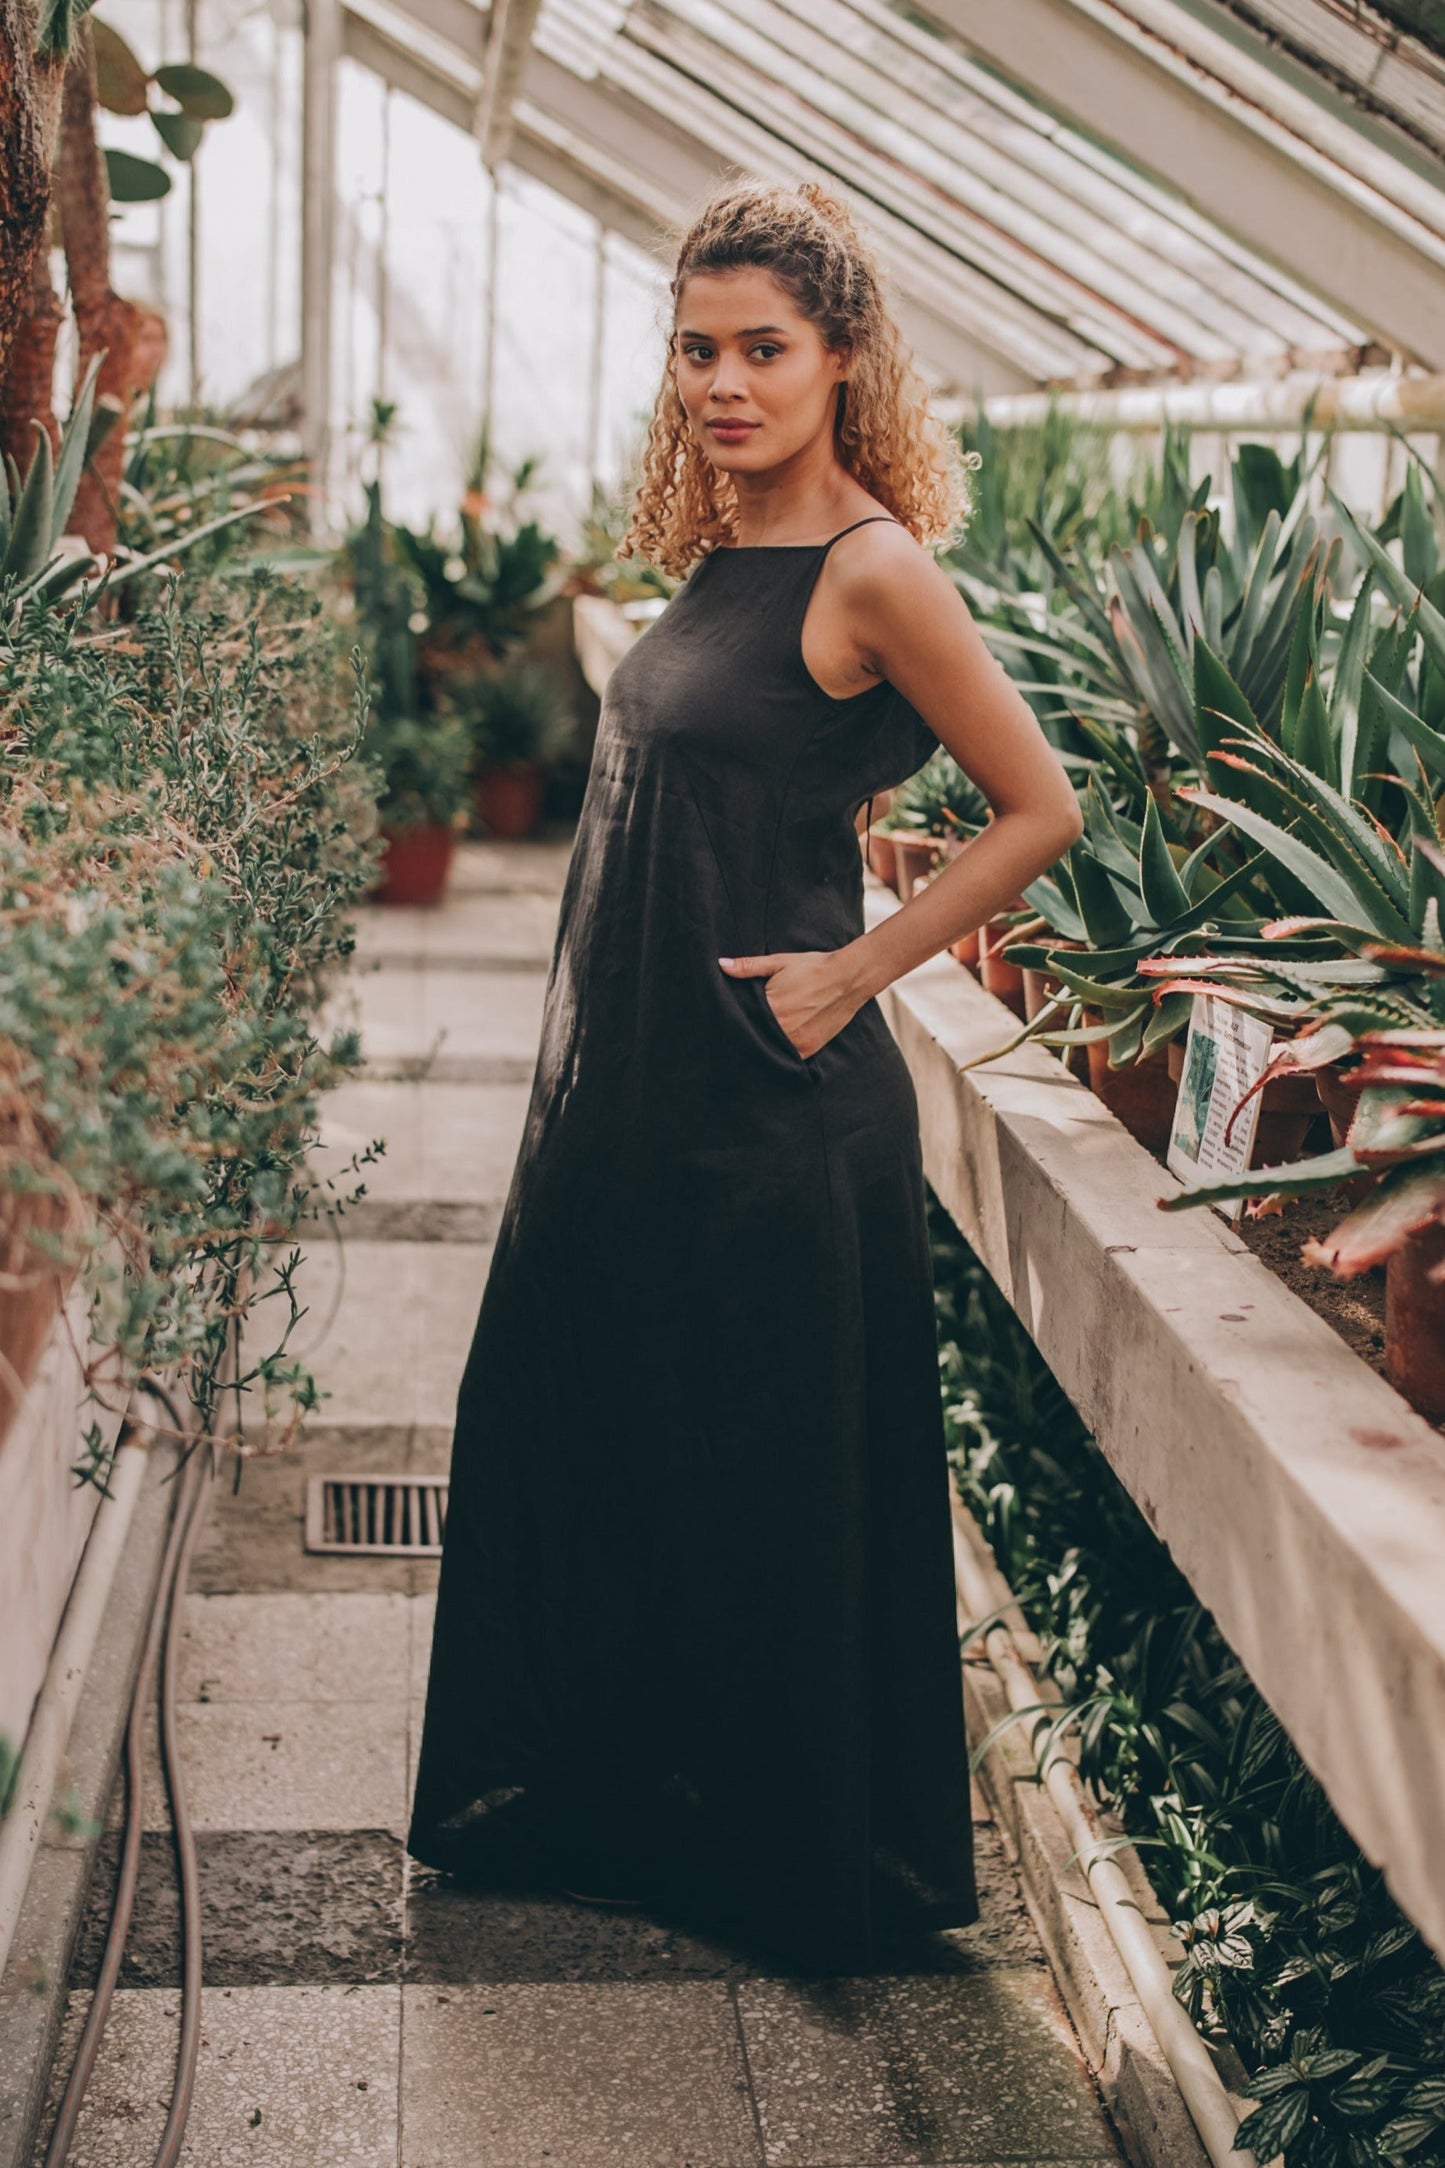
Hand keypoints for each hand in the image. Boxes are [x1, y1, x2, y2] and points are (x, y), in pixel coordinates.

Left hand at [717, 949, 864, 1058]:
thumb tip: (721, 964)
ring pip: (768, 1049)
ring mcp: (796, 1041)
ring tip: (756, 1038)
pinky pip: (786, 1057)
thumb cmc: (813, 968)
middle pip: (754, 1036)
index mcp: (771, 1006)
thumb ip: (749, 967)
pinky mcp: (808, 1049)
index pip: (742, 1019)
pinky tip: (774, 1044)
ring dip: (762, 1044)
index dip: (734, 1019)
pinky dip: (779, 1052)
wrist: (848, 978)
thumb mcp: (779, 962)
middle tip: (737, 1032)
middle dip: (746, 1033)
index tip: (727, 1019)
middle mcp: (782, 1028)